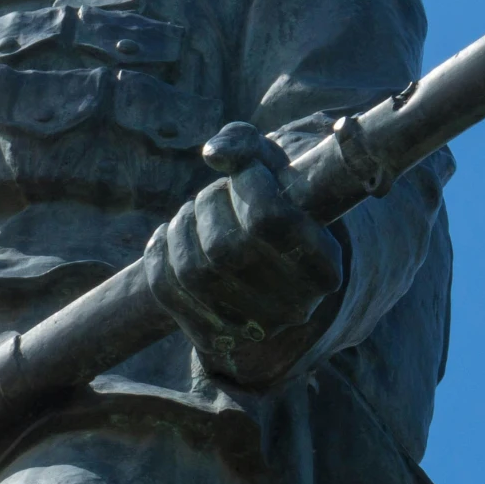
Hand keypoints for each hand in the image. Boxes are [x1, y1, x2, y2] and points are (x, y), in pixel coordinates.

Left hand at [146, 123, 344, 387]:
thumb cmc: (274, 201)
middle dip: (208, 205)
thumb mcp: (273, 166)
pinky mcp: (215, 338)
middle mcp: (296, 307)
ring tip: (191, 212)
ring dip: (181, 228)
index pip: (271, 218)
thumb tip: (214, 153)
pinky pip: (168, 292)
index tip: (245, 169)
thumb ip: (248, 145)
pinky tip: (166, 234)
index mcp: (326, 266)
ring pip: (192, 271)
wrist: (267, 264)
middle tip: (212, 193)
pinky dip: (157, 255)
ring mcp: (254, 330)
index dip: (247, 182)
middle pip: (225, 247)